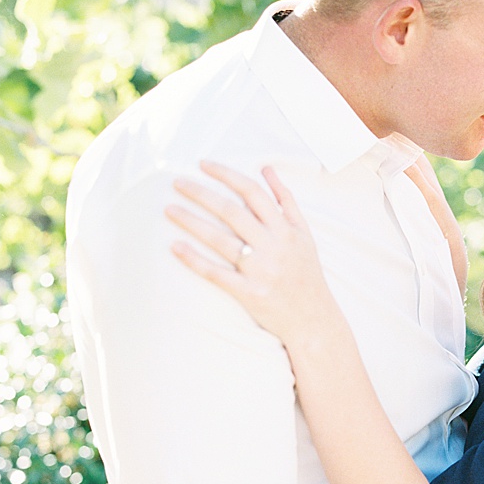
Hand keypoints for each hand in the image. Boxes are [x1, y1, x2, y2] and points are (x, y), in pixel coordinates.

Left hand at [165, 161, 336, 343]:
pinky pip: (216, 273)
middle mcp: (273, 246)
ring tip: (169, 209)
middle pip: (231, 211)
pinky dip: (194, 259)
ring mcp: (260, 270)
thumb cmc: (306, 272)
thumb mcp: (303, 233)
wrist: (314, 319)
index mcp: (285, 228)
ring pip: (220, 239)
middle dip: (201, 193)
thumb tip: (267, 168)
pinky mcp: (249, 293)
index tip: (202, 164)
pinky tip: (175, 247)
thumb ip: (285, 199)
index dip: (226, 174)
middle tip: (176, 182)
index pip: (252, 191)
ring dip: (191, 222)